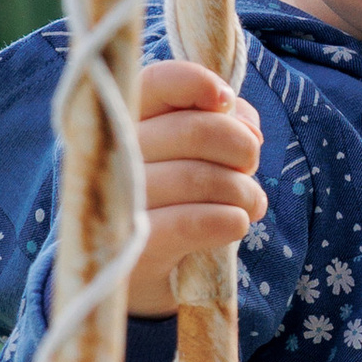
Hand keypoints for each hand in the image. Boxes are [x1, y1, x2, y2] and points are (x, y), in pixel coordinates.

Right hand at [125, 61, 265, 318]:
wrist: (145, 279)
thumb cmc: (177, 205)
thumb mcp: (201, 156)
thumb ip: (223, 123)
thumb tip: (241, 117)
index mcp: (126, 123)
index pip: (156, 82)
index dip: (197, 82)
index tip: (224, 100)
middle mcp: (111, 158)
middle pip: (193, 130)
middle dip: (241, 147)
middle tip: (249, 167)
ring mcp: (117, 205)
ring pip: (198, 177)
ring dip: (243, 191)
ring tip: (251, 203)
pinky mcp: (132, 250)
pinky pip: (190, 223)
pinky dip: (228, 220)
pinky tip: (237, 223)